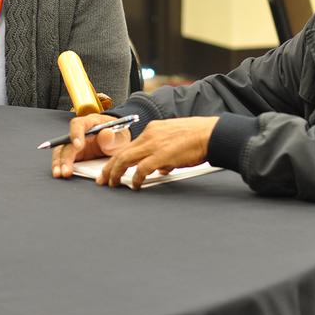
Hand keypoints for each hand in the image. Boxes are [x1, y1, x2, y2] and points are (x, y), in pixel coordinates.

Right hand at [51, 113, 131, 178]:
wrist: (118, 140)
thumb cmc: (118, 135)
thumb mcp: (120, 136)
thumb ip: (113, 137)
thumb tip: (105, 134)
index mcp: (90, 122)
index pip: (78, 124)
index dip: (76, 134)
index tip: (78, 146)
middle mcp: (79, 132)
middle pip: (67, 141)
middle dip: (65, 156)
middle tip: (66, 169)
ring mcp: (75, 143)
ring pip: (62, 150)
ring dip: (59, 162)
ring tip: (59, 173)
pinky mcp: (74, 154)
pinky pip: (64, 158)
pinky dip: (60, 165)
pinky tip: (59, 173)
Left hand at [99, 116, 217, 189]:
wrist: (210, 134)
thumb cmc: (197, 137)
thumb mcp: (175, 140)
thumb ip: (164, 154)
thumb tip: (160, 169)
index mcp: (153, 129)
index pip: (128, 146)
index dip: (116, 159)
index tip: (110, 169)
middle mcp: (150, 134)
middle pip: (122, 152)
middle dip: (109, 168)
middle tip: (103, 180)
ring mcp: (155, 144)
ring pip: (126, 159)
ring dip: (116, 173)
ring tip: (113, 184)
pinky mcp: (162, 155)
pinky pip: (142, 169)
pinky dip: (135, 178)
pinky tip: (135, 185)